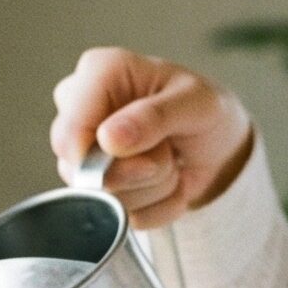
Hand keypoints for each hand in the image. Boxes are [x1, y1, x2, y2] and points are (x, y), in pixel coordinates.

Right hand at [49, 47, 254, 229]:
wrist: (217, 144)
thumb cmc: (203, 109)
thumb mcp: (196, 103)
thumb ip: (154, 116)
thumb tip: (108, 138)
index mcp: (99, 72)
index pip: (69, 131)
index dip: (101, 159)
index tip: (146, 161)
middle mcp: (80, 109)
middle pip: (80, 170)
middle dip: (137, 173)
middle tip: (169, 151)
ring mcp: (83, 150)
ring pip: (102, 197)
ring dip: (151, 189)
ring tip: (170, 159)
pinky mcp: (96, 185)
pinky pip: (119, 216)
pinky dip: (154, 206)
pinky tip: (166, 180)